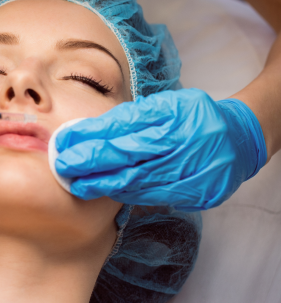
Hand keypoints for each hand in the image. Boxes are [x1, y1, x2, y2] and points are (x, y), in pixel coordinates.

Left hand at [54, 89, 266, 210]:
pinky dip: (128, 194)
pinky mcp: (199, 193)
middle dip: (92, 165)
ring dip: (105, 185)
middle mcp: (185, 144)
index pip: (125, 129)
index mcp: (176, 116)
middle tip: (62, 168)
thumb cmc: (194, 117)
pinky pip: (155, 197)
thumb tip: (86, 131)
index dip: (92, 138)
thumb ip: (129, 118)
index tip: (65, 143)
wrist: (238, 139)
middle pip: (130, 159)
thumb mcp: (164, 105)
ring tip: (79, 184)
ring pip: (140, 182)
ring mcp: (194, 172)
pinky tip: (109, 191)